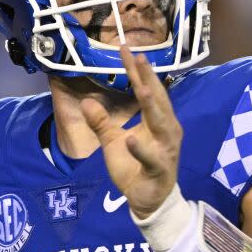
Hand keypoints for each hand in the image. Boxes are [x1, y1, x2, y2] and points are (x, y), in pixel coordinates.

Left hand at [81, 46, 182, 218]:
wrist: (147, 201)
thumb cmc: (134, 168)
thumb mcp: (112, 142)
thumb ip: (101, 123)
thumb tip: (85, 102)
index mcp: (157, 121)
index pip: (146, 91)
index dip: (136, 71)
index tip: (126, 50)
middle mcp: (166, 130)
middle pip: (156, 100)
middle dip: (148, 78)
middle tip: (138, 56)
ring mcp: (166, 149)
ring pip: (160, 124)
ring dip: (152, 105)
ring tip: (142, 88)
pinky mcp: (160, 169)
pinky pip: (151, 157)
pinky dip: (141, 148)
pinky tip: (130, 138)